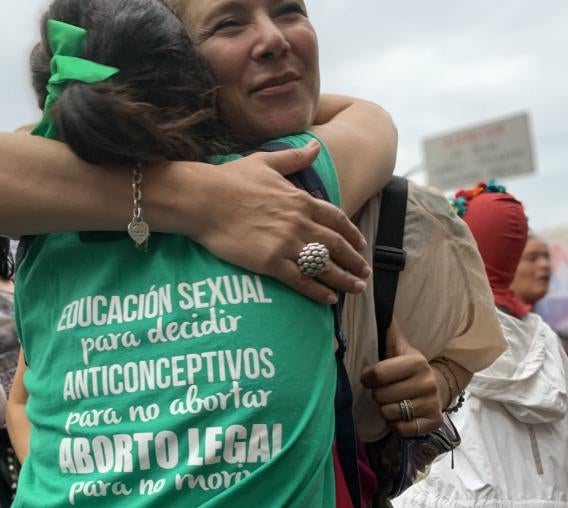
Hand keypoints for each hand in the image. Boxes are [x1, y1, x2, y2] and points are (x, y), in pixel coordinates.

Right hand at [190, 140, 369, 304]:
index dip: (352, 234)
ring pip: (324, 265)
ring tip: (356, 288)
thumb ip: (294, 158)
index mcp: (301, 200)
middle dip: (354, 261)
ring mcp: (286, 243)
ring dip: (344, 278)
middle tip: (365, 273)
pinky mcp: (270, 262)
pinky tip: (329, 299)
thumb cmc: (229, 179)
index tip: (361, 245)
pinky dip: (317, 291)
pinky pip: (301, 280)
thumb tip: (316, 147)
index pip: (337, 219)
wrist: (203, 199)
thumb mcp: (266, 161)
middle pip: (336, 245)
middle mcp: (299, 222)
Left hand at [360, 322, 443, 437]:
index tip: (371, 378)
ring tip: (394, 401)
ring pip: (389, 413)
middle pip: (381, 396)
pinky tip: (402, 415)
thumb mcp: (400, 348)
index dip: (368, 378)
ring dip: (386, 410)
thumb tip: (376, 301)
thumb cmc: (409, 368)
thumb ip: (388, 331)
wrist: (437, 388)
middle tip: (387, 390)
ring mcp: (432, 403)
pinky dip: (396, 425)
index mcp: (416, 362)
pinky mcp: (433, 422)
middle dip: (379, 395)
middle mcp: (427, 382)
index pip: (377, 375)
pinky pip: (401, 429)